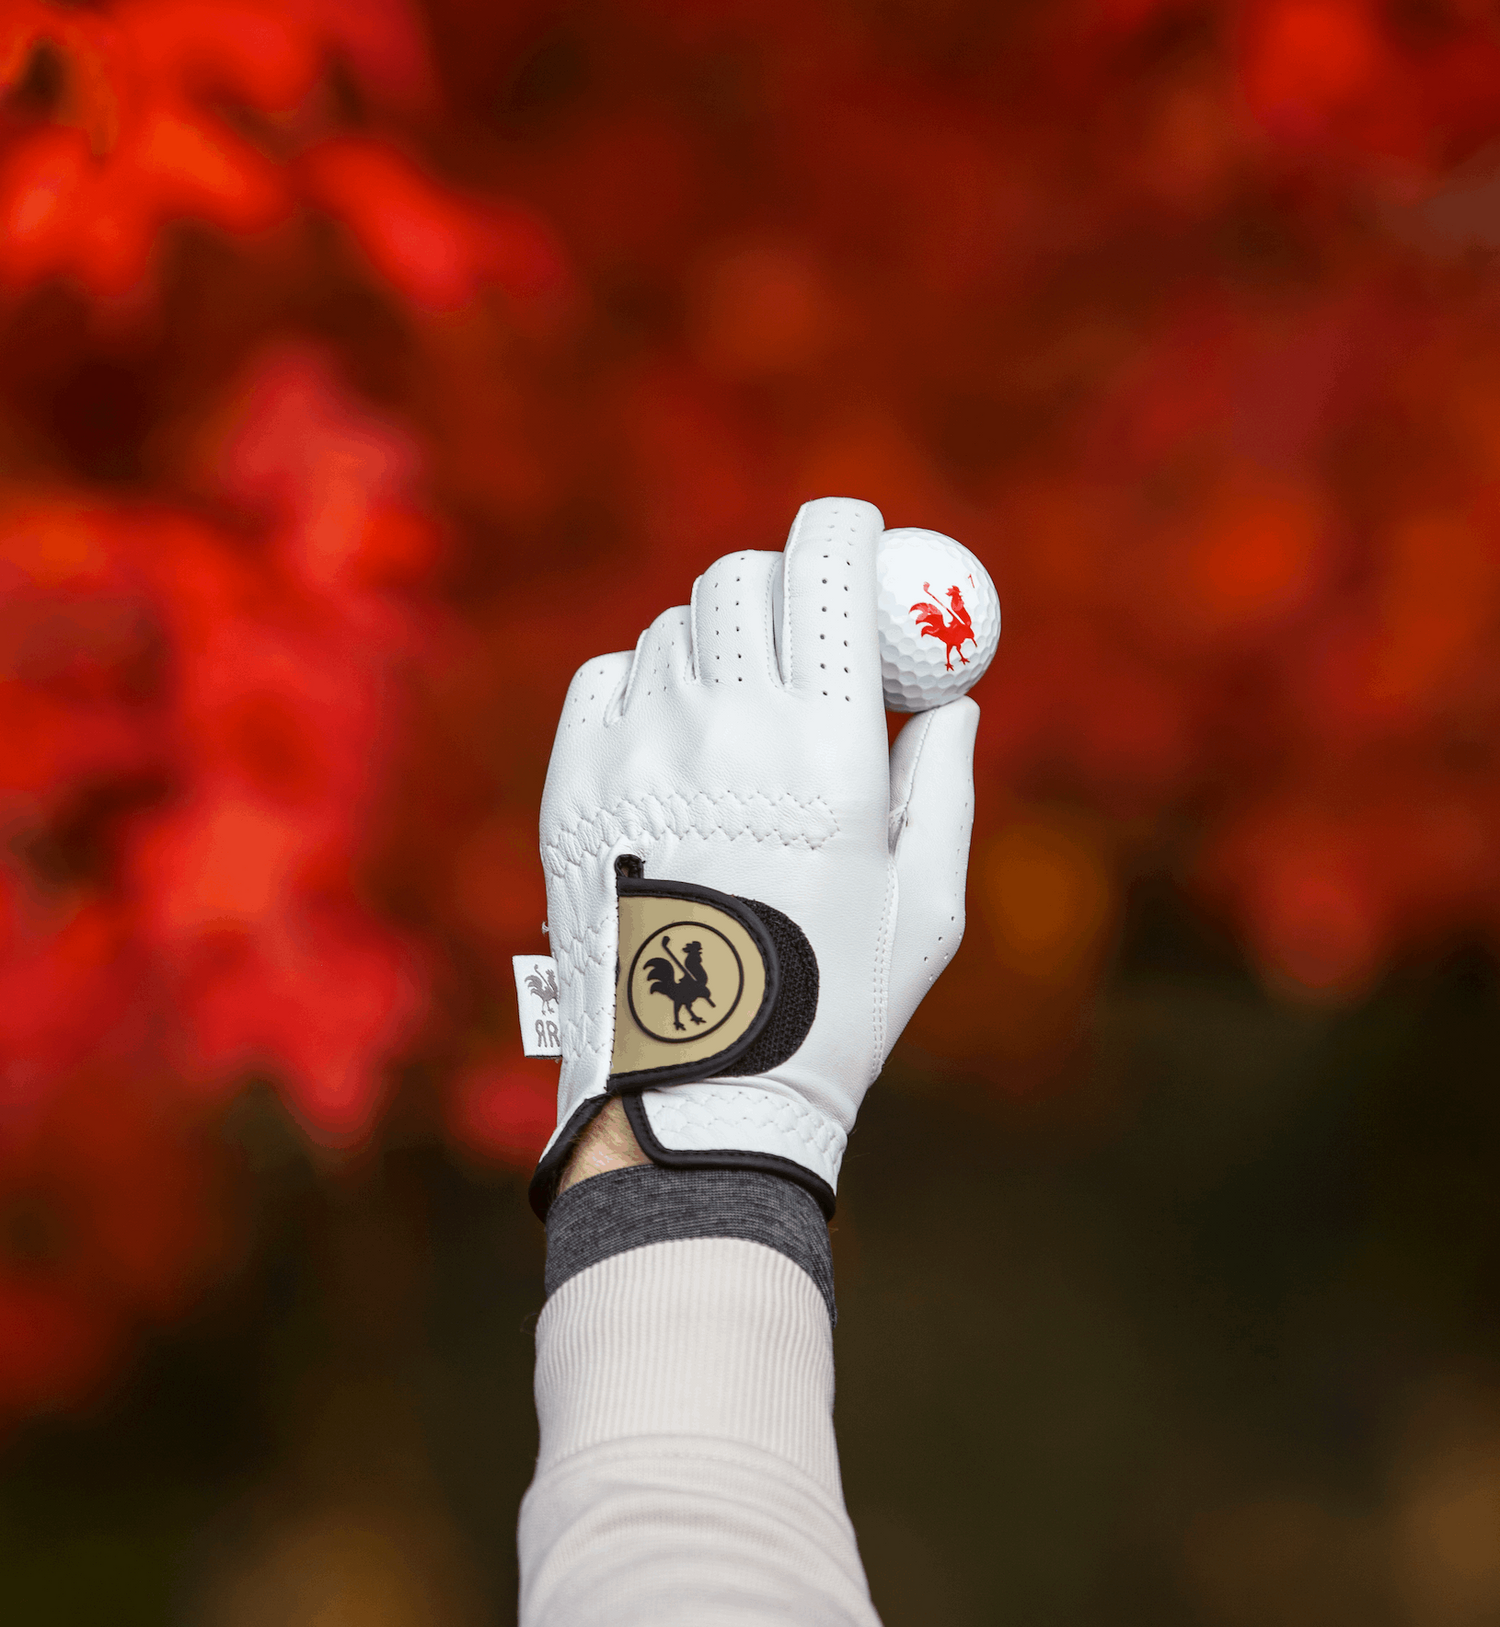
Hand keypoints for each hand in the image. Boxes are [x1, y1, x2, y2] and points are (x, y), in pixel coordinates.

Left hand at [533, 496, 977, 1213]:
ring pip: (673, 628)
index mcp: (828, 749)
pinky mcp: (574, 788)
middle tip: (803, 623)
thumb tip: (954, 702)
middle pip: (741, 579)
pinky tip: (674, 736)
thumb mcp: (927, 908)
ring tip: (743, 710)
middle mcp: (725, 730)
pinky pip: (604, 679)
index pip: (827, 571)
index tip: (858, 530)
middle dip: (782, 580)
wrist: (696, 1098)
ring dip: (718, 639)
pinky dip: (644, 683)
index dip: (845, 528)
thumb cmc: (834, 1009)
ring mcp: (638, 755)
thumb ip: (944, 788)